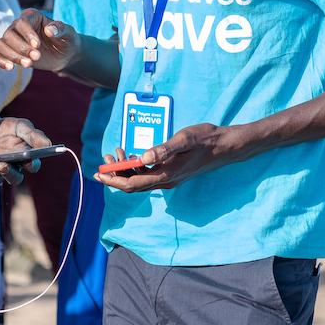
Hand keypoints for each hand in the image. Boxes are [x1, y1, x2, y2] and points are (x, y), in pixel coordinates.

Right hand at [0, 8, 81, 72]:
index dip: (27, 34)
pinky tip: (11, 68)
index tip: (38, 46)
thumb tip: (49, 30)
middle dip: (22, 48)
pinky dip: (0, 61)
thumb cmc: (66, 40)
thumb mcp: (68, 33)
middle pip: (9, 34)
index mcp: (31, 16)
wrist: (63, 55)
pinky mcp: (10, 52)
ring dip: (12, 56)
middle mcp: (18, 25)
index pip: (22, 22)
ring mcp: (12, 39)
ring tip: (28, 65)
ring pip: (0, 44)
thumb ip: (60, 29)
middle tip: (37, 57)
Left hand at [0, 118, 51, 188]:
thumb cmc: (6, 129)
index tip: (29, 161)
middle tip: (2, 164)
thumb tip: (48, 145)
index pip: (32, 167)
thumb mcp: (21, 126)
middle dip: (7, 173)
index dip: (31, 165)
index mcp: (24, 160)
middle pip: (12, 178)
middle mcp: (9, 171)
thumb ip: (34, 135)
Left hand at [94, 123, 236, 191]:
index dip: (112, 180)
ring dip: (125, 170)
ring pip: (140, 181)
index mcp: (166, 175)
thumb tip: (141, 157)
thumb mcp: (184, 139)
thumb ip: (163, 149)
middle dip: (115, 174)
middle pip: (133, 185)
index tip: (98, 172)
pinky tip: (133, 155)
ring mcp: (170, 179)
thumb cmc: (205, 139)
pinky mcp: (173, 174)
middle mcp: (166, 181)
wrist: (226, 146)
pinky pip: (148, 176)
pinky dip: (136, 167)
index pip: (132, 184)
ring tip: (116, 153)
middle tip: (106, 157)